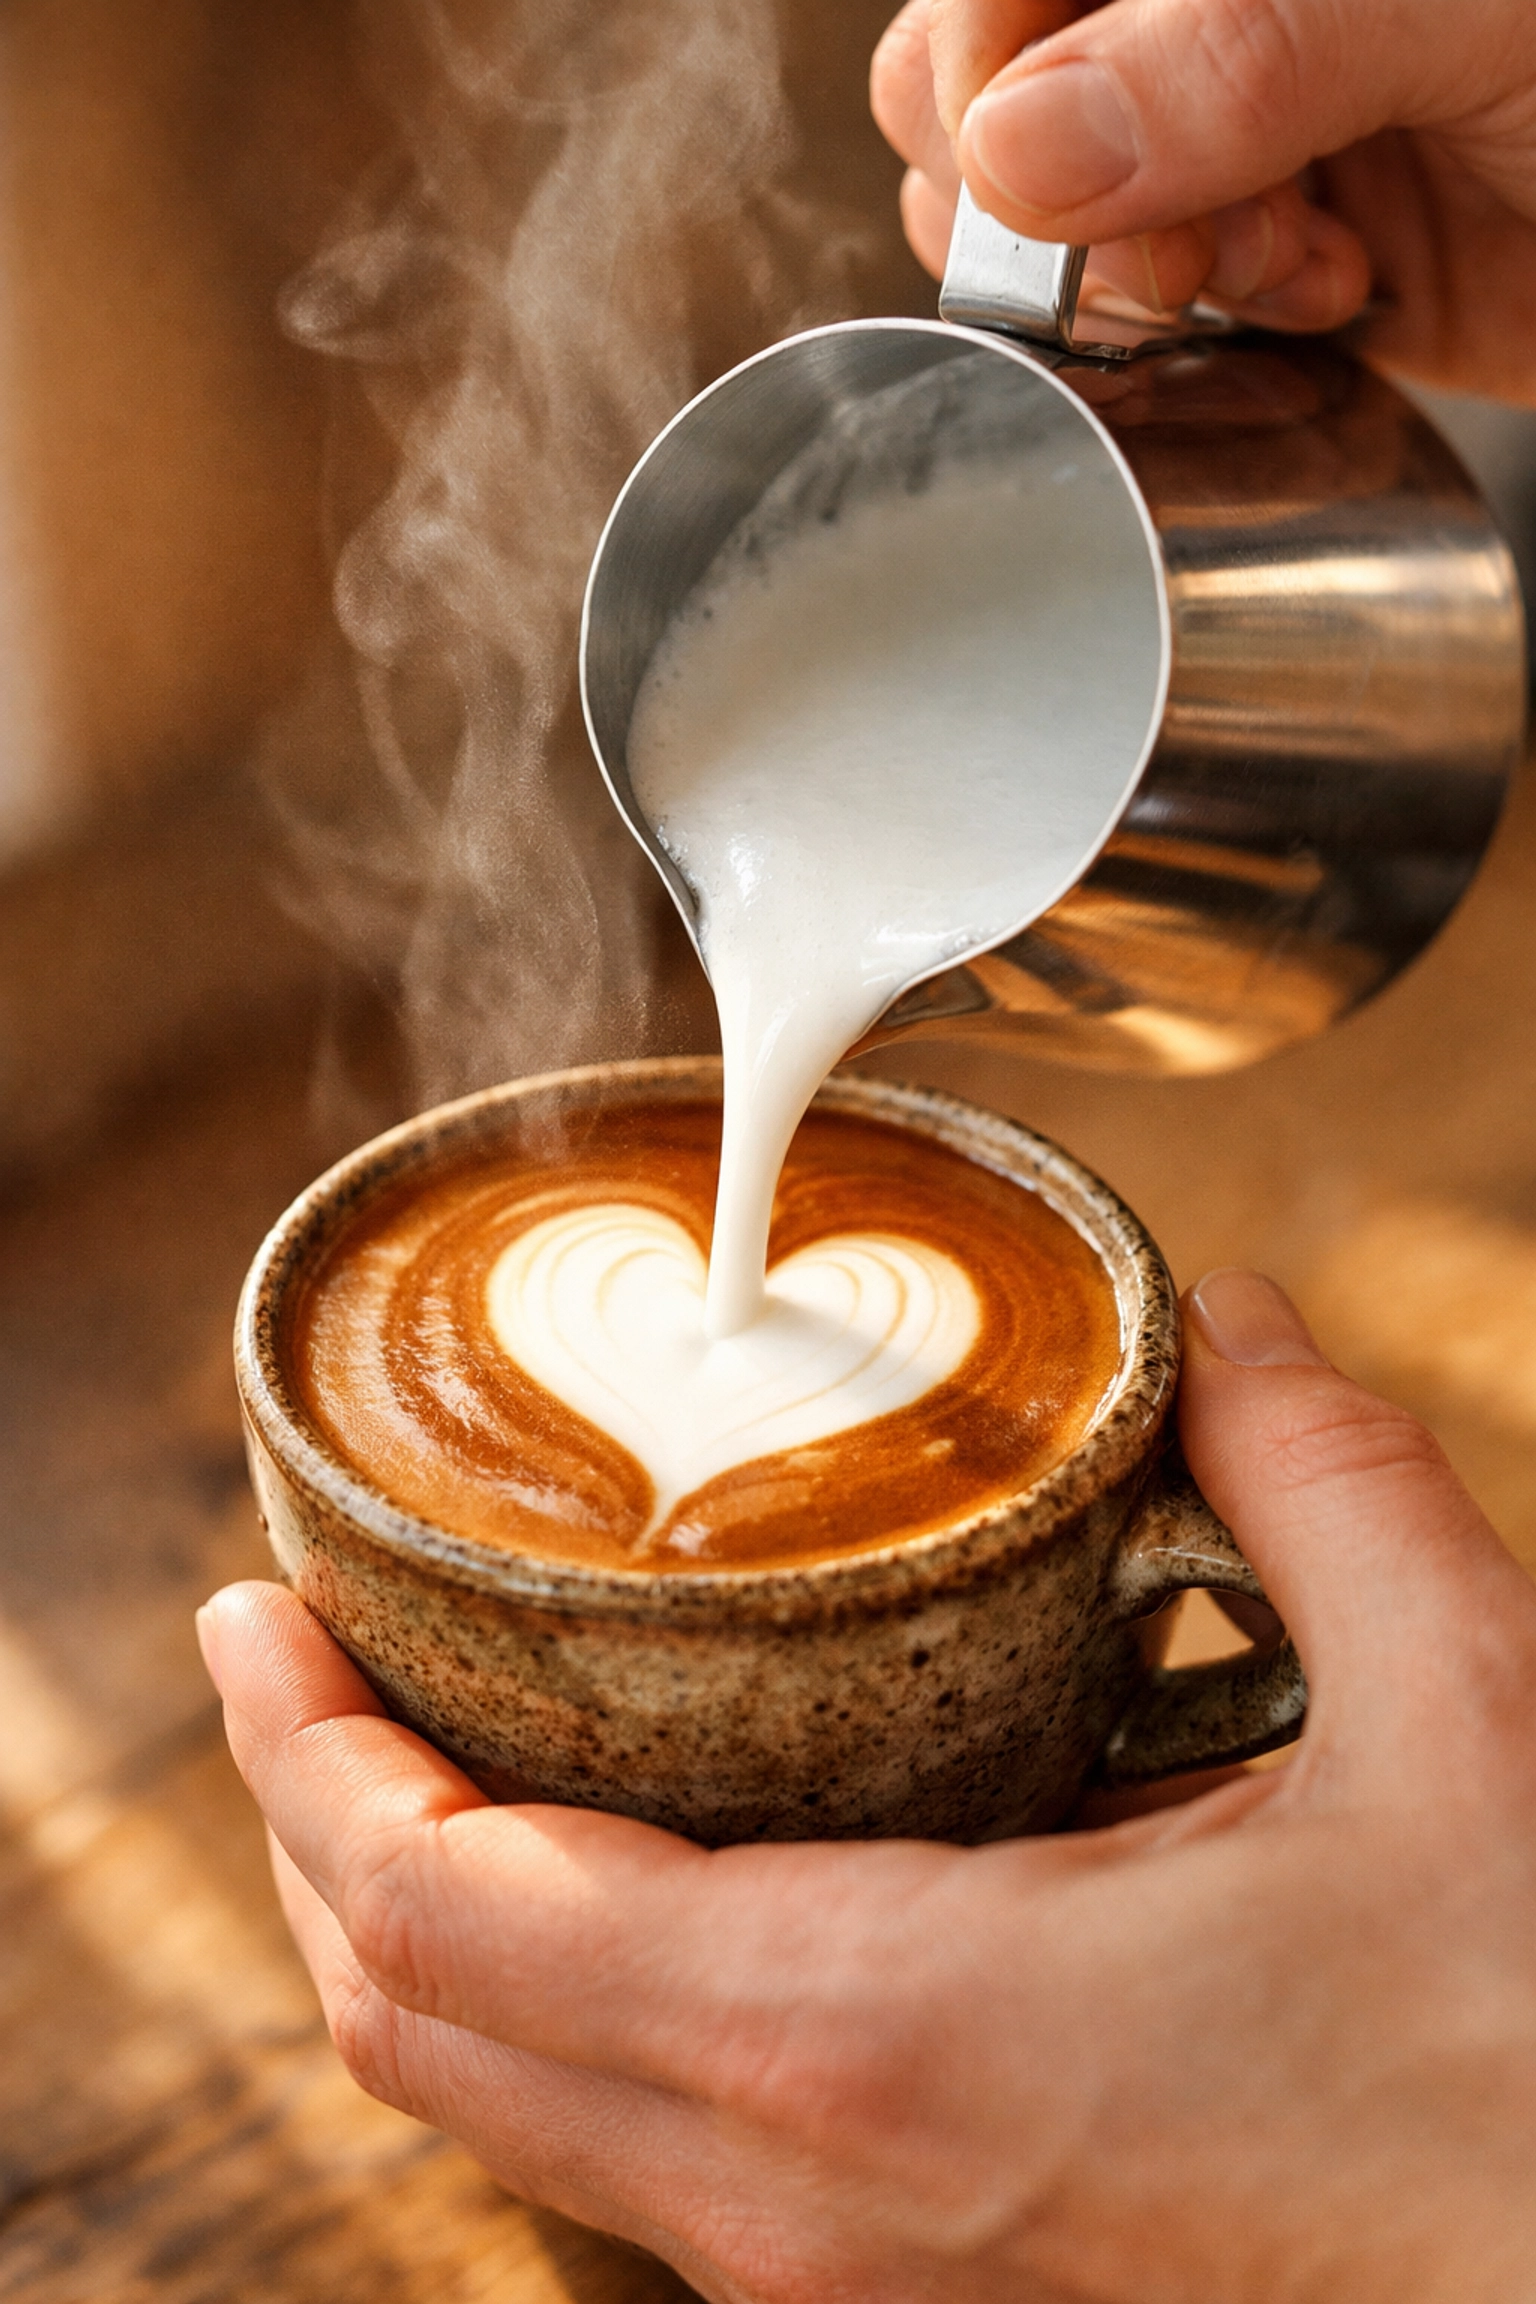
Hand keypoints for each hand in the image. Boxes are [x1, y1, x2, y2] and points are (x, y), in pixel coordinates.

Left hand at [199, 1268, 1535, 2303]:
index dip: (302, 1759)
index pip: (446, 1915)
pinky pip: (614, 2144)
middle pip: (414, 2021)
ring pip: (495, 2099)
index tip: (253, 1618)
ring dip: (406, 1914)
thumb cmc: (1524, 2081)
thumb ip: (1326, 1487)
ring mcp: (832, 2270)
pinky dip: (532, 1996)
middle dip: (312, 1822)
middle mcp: (805, 2191)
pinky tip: (603, 1881)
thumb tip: (1231, 1331)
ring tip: (410, 1744)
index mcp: (879, 2033)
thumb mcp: (1466, 1728)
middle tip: (303, 1648)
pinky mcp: (891, 2286)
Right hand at [871, 0, 1535, 403]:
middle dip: (1061, 207)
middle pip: (972, 104)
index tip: (1070, 190)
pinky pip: (1133, 315)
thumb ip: (1239, 52)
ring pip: (1029, 227)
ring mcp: (1213, 131)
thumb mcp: (1458, 9)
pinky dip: (1199, 338)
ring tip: (1295, 265)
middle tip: (1208, 241)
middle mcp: (1185, 14)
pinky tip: (1320, 301)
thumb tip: (1013, 155)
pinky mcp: (1261, 253)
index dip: (993, 90)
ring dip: (1138, 281)